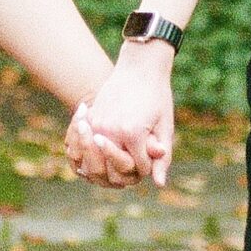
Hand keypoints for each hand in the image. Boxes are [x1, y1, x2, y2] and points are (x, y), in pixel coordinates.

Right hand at [67, 49, 175, 189]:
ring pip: (96, 160)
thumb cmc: (157, 95)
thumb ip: (163, 156)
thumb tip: (159, 183)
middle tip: (133, 167)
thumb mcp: (165, 126)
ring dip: (106, 165)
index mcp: (132, 134)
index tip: (151, 160)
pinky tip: (98, 152)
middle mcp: (110, 130)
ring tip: (114, 163)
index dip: (147, 168)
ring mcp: (97, 124)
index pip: (138, 168)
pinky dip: (90, 153)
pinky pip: (85, 144)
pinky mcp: (90, 117)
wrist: (140, 67)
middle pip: (113, 170)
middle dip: (126, 172)